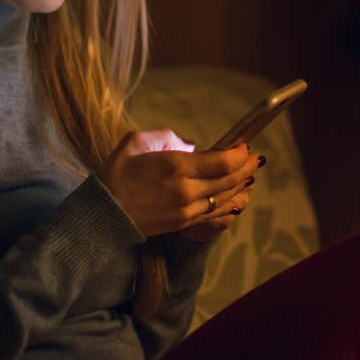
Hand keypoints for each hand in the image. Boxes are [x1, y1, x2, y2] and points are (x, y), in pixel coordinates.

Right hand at [96, 129, 260, 237]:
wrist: (103, 215)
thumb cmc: (115, 175)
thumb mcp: (134, 143)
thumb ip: (164, 136)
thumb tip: (189, 144)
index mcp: (175, 166)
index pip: (222, 161)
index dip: (239, 153)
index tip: (245, 145)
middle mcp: (186, 190)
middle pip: (229, 179)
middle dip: (246, 167)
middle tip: (256, 157)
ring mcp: (187, 210)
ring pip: (226, 197)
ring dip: (242, 185)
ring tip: (251, 173)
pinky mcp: (184, 223)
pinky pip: (215, 212)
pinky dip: (231, 202)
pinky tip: (239, 195)